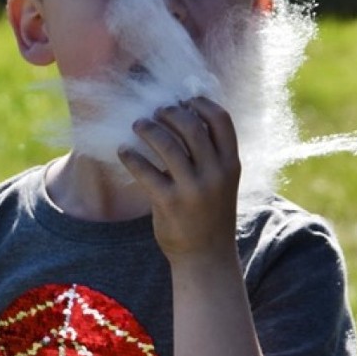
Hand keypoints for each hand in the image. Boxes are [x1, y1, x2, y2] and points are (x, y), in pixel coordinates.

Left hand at [119, 96, 240, 261]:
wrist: (206, 256)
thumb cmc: (210, 214)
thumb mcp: (222, 182)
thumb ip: (210, 155)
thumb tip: (183, 118)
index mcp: (232, 164)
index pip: (221, 120)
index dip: (202, 103)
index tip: (185, 99)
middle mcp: (216, 173)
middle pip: (191, 127)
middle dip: (170, 113)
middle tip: (156, 112)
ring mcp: (193, 189)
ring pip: (167, 144)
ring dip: (148, 129)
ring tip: (138, 125)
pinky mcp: (169, 202)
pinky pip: (145, 170)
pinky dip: (131, 156)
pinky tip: (124, 151)